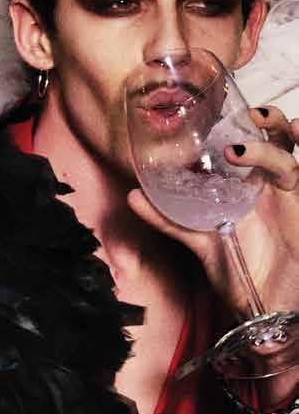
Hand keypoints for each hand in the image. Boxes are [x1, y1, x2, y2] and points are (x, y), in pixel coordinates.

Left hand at [131, 103, 298, 338]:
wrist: (265, 308)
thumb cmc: (237, 270)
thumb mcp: (198, 241)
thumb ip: (168, 218)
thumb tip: (131, 195)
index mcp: (244, 183)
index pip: (246, 139)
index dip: (240, 119)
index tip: (221, 105)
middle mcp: (268, 183)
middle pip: (275, 137)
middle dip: (268, 119)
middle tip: (250, 114)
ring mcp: (288, 197)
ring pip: (289, 154)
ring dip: (275, 139)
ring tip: (250, 140)